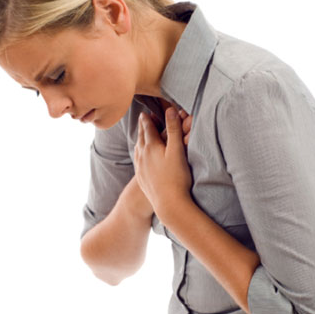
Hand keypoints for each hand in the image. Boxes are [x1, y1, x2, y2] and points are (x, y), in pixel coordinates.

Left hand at [134, 107, 192, 221]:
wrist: (169, 203)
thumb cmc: (176, 176)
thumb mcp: (177, 150)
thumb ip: (174, 129)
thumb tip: (170, 110)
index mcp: (150, 146)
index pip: (147, 127)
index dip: (148, 119)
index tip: (146, 112)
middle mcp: (142, 155)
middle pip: (141, 137)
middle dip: (143, 127)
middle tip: (143, 119)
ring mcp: (140, 167)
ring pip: (137, 149)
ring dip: (140, 140)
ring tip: (142, 136)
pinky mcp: (141, 178)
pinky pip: (138, 161)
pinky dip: (139, 153)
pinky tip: (141, 157)